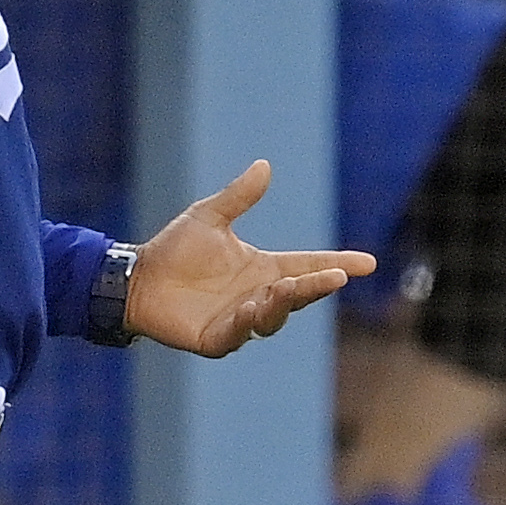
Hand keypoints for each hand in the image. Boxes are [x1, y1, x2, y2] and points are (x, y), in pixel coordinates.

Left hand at [125, 161, 374, 356]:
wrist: (138, 279)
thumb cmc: (175, 250)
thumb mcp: (210, 217)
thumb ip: (239, 197)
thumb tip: (264, 165)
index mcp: (263, 269)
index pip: (308, 266)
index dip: (336, 264)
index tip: (367, 263)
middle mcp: (258, 296)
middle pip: (298, 294)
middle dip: (317, 286)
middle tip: (335, 277)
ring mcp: (240, 320)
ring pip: (273, 317)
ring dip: (282, 304)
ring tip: (285, 288)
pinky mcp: (217, 339)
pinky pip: (238, 335)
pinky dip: (247, 323)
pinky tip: (250, 307)